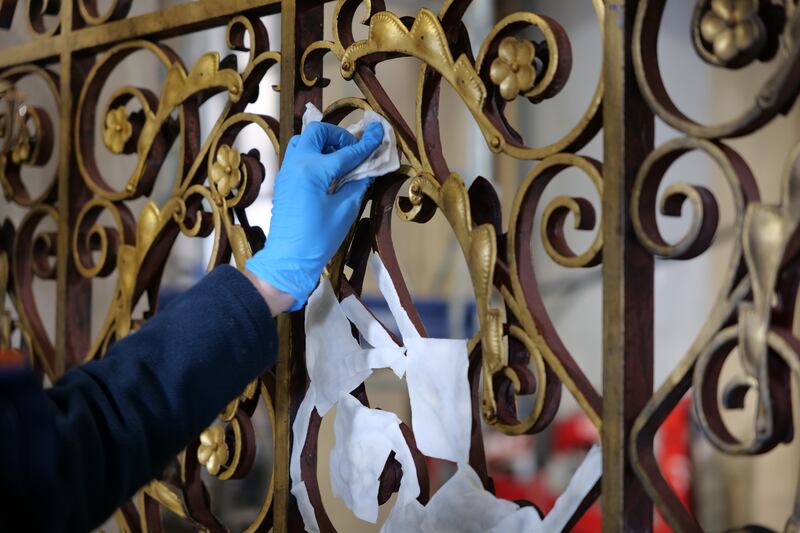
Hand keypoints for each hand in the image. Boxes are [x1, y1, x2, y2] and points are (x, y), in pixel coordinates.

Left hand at [246, 121, 383, 311]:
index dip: (365, 143)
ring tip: (339, 159)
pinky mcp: (284, 182)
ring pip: (303, 141)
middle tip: (352, 150)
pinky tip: (327, 172)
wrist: (289, 259)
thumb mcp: (345, 211)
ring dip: (323, 143)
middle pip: (318, 132)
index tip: (379, 131)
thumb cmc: (318, 238)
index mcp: (313, 170)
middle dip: (338, 136)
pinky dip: (313, 155)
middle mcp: (297, 164)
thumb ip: (357, 185)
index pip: (346, 152)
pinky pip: (298, 156)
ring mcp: (287, 172)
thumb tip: (367, 171)